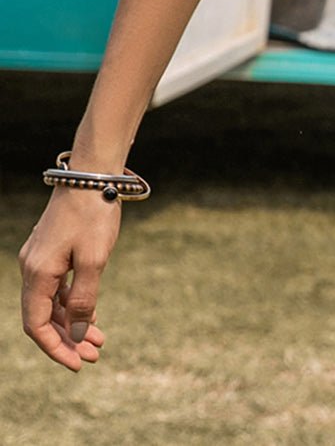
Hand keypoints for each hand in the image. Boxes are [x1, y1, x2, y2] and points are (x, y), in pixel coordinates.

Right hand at [19, 188, 118, 369]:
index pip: (37, 325)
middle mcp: (32, 268)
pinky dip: (72, 301)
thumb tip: (75, 334)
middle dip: (68, 339)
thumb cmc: (94, 214)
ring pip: (52, 302)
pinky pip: (57, 286)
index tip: (78, 364)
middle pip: (44, 317)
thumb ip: (82, 299)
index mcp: (36, 273)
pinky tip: (91, 312)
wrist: (93, 173)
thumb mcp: (94, 260)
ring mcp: (41, 258)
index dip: (56, 348)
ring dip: (73, 322)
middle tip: (95, 355)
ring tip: (99, 339)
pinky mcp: (53, 249)